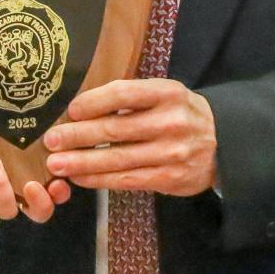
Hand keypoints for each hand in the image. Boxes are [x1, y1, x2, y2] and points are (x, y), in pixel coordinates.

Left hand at [42, 78, 217, 195]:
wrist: (223, 143)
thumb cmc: (181, 114)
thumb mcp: (165, 95)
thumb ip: (132, 99)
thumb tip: (82, 108)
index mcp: (168, 93)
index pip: (125, 94)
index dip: (94, 102)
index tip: (71, 110)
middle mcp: (171, 122)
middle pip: (116, 129)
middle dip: (78, 135)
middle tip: (51, 140)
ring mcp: (171, 152)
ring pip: (118, 159)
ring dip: (82, 162)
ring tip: (56, 163)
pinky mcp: (169, 178)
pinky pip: (127, 180)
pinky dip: (99, 179)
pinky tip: (79, 177)